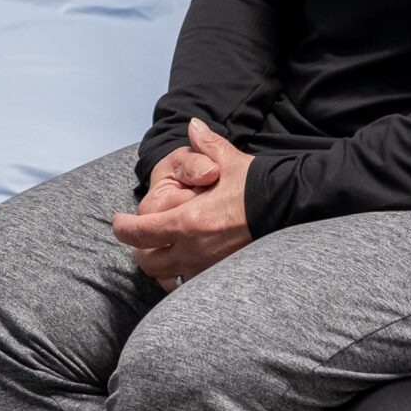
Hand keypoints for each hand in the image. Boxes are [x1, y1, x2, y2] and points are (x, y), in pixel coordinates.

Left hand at [113, 119, 254, 290]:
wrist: (291, 210)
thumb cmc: (257, 186)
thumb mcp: (229, 160)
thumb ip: (206, 144)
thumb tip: (192, 125)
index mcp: (187, 222)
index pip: (139, 233)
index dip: (122, 228)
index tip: (118, 222)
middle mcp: (193, 250)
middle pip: (148, 261)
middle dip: (139, 249)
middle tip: (140, 236)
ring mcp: (207, 268)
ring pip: (167, 278)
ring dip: (159, 265)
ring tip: (161, 250)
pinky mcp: (222, 277)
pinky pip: (190, 285)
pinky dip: (181, 277)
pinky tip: (186, 263)